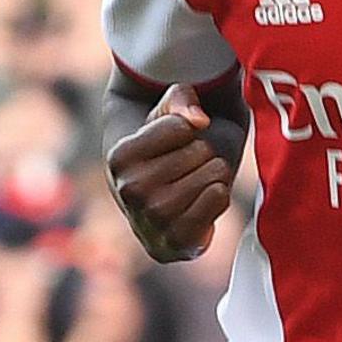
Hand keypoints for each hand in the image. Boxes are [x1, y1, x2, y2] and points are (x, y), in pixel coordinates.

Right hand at [108, 91, 235, 262]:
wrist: (169, 199)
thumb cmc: (169, 150)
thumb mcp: (168, 114)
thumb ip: (180, 99)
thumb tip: (198, 119)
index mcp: (120, 157)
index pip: (182, 126)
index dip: (189, 128)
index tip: (175, 141)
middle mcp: (130, 189)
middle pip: (201, 151)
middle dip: (204, 153)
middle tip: (188, 165)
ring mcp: (153, 219)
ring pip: (214, 175)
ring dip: (215, 174)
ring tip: (196, 181)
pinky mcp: (177, 242)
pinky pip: (219, 199)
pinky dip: (221, 195)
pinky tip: (204, 201)